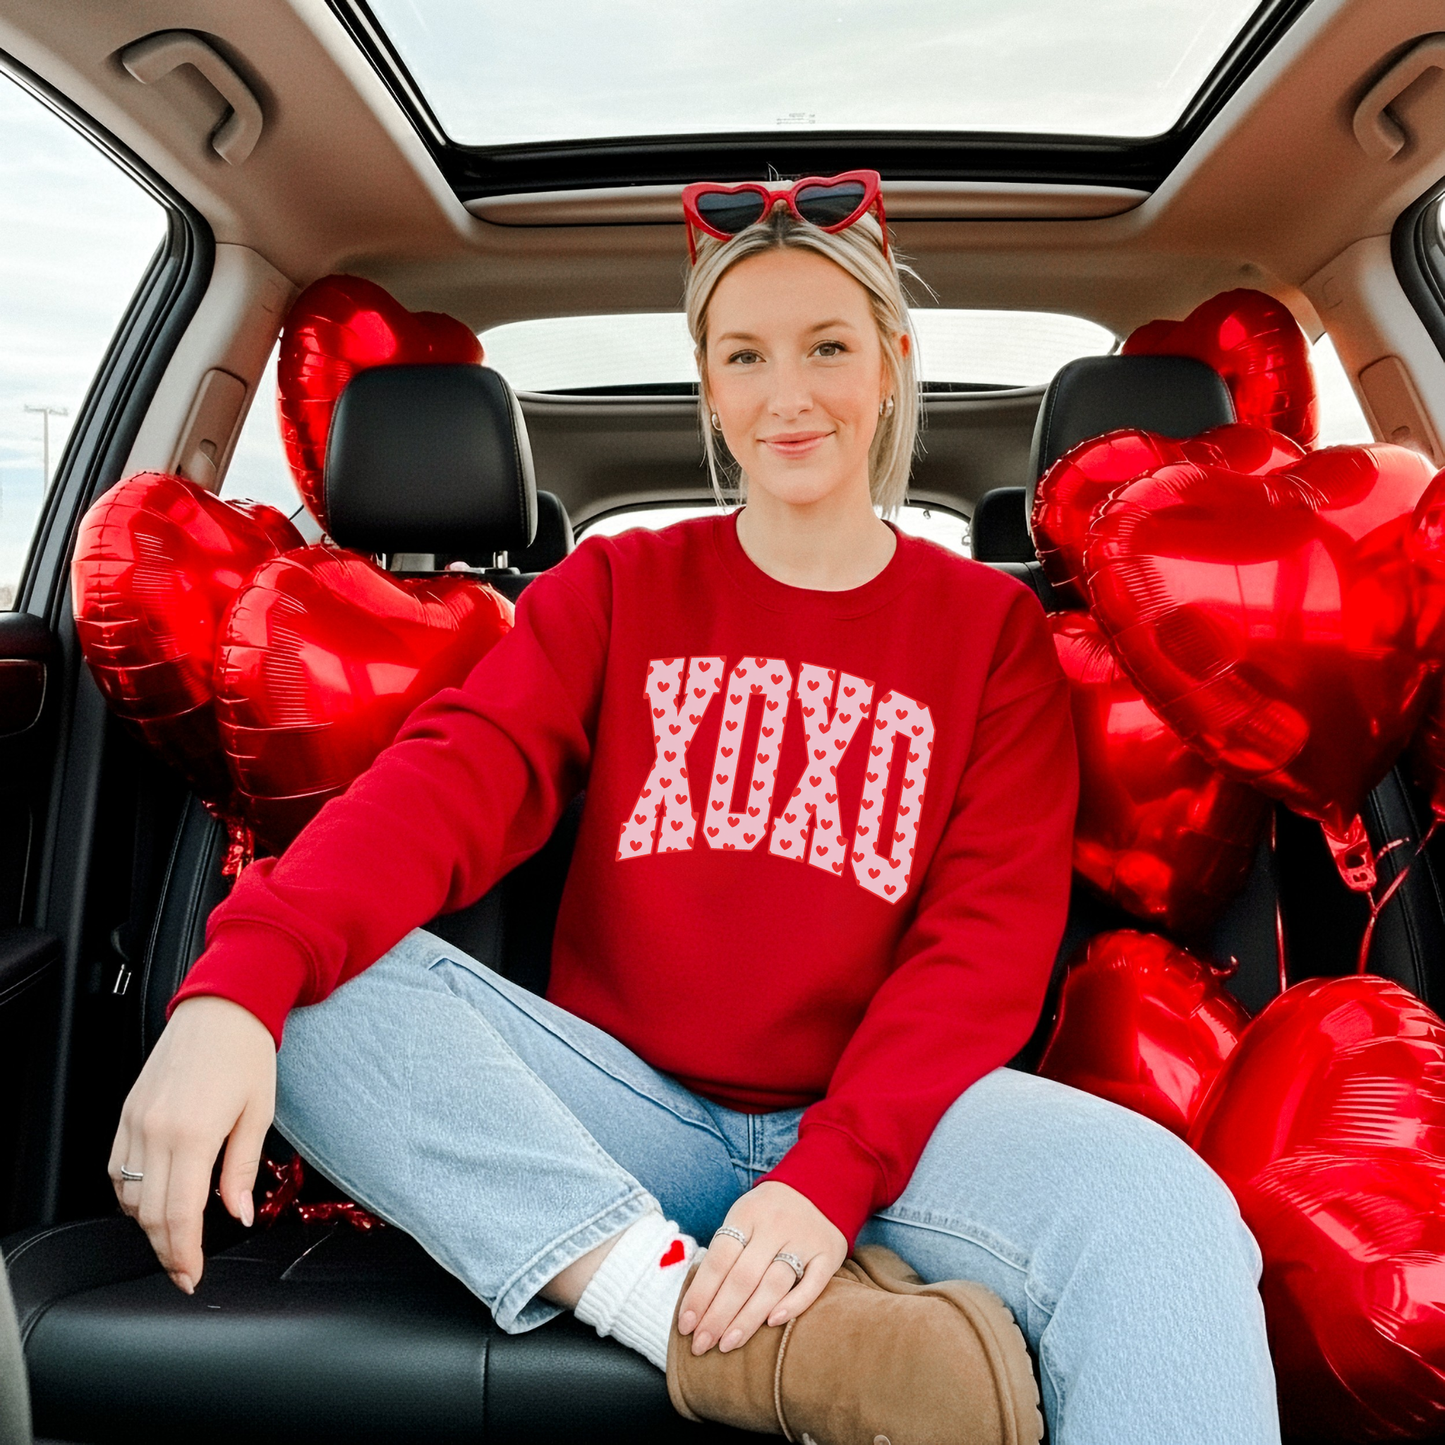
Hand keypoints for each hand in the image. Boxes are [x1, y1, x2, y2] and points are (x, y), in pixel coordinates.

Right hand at [107, 994, 275, 1293]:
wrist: (222, 1006)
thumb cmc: (248, 1054)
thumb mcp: (259, 1113)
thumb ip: (242, 1170)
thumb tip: (239, 1215)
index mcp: (193, 1135)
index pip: (179, 1215)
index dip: (184, 1253)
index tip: (191, 1276)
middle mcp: (156, 1131)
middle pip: (149, 1213)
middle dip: (166, 1249)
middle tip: (184, 1270)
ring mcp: (136, 1121)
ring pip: (128, 1195)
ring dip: (148, 1223)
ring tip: (174, 1236)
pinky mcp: (127, 1112)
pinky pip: (116, 1167)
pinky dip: (130, 1192)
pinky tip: (153, 1198)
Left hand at [676, 1180, 845, 1355]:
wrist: (820, 1186)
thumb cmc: (769, 1212)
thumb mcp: (744, 1216)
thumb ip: (726, 1252)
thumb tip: (698, 1302)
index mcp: (746, 1214)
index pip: (718, 1260)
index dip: (699, 1295)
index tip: (685, 1326)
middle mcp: (774, 1226)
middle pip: (742, 1277)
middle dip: (718, 1316)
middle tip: (701, 1346)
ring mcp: (804, 1239)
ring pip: (773, 1284)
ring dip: (747, 1318)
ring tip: (727, 1344)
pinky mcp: (829, 1253)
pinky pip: (813, 1284)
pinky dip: (793, 1305)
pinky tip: (772, 1323)